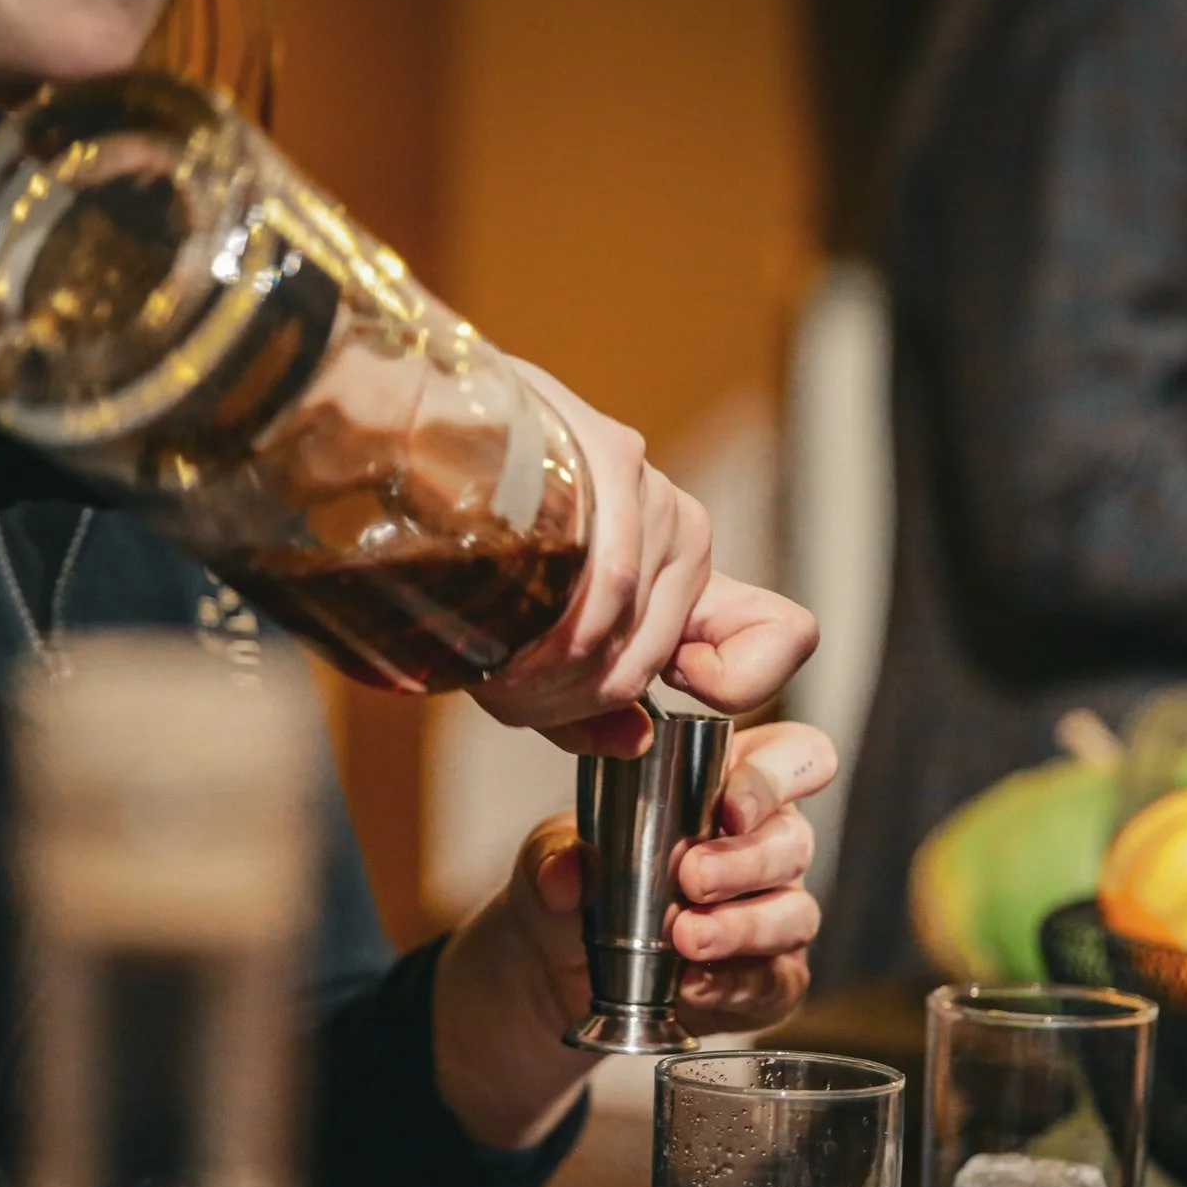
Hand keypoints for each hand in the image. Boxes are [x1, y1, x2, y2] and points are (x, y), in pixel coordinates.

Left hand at [430, 720, 837, 1148]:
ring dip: (742, 925)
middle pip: (794, 841)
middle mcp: (766, 848)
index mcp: (731, 788)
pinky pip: (774, 982)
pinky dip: (734, 984)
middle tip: (691, 878)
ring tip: (685, 937)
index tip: (732, 804)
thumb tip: (567, 874)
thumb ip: (556, 855)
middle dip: (746, 860)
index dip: (779, 775)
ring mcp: (774, 915)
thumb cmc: (581, 882)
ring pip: (794, 914)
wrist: (557, 970)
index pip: (795, 757)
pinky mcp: (768, 981)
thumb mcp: (552, 856)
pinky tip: (692, 985)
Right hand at [470, 364, 817, 756]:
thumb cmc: (466, 550)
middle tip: (508, 687)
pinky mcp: (619, 461)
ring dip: (548, 682)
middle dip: (574, 700)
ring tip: (491, 661)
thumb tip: (636, 744)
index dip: (744, 680)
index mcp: (679, 576)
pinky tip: (502, 641)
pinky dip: (550, 644)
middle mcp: (683, 535)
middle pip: (654, 665)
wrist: (405, 442)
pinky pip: (609, 593)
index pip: (782, 634)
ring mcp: (656, 500)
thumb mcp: (526, 652)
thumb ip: (580, 707)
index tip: (672, 690)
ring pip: (627, 645)